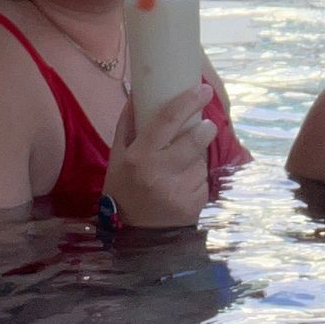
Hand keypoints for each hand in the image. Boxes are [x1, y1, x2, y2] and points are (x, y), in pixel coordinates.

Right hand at [103, 84, 217, 228]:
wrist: (134, 235)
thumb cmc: (124, 189)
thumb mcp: (117, 157)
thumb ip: (127, 124)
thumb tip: (138, 91)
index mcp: (139, 156)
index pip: (166, 120)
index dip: (187, 100)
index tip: (204, 88)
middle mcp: (159, 172)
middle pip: (194, 139)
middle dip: (206, 129)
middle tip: (206, 126)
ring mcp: (178, 191)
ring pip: (200, 161)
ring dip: (197, 158)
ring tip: (181, 167)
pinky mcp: (193, 205)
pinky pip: (203, 182)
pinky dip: (197, 179)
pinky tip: (183, 186)